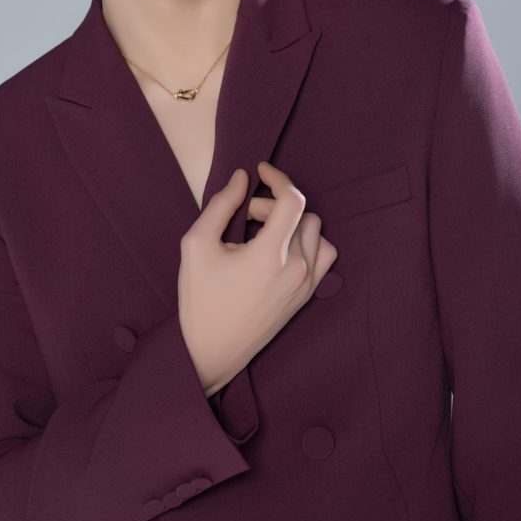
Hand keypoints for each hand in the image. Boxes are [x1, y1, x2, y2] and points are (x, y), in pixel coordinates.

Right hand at [177, 161, 337, 397]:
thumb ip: (221, 205)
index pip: (292, 200)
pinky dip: (307, 243)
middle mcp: (296, 269)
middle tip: (245, 217)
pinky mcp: (307, 297)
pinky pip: (323, 256)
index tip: (261, 170)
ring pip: (317, 232)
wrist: (211, 350)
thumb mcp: (197, 244)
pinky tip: (279, 251)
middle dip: (274, 205)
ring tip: (263, 235)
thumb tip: (242, 178)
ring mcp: (306, 285)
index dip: (278, 177)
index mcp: (269, 255)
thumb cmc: (199, 299)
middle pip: (302, 214)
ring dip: (293, 224)